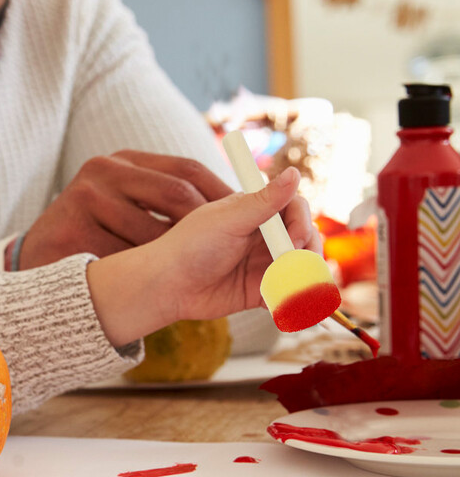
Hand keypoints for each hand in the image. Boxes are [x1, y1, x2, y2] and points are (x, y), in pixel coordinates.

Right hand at [18, 150, 234, 268]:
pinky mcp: (74, 226)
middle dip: (206, 225)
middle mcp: (105, 169)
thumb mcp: (123, 204)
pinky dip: (142, 269)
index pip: (186, 169)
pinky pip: (127, 254)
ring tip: (185, 268)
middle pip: (176, 193)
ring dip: (174, 253)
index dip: (220, 193)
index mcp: (124, 161)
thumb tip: (229, 207)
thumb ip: (162, 201)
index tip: (243, 217)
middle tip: (228, 249)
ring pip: (154, 229)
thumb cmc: (93, 234)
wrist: (37, 259)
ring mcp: (88, 196)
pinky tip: (147, 278)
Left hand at [88, 167, 319, 345]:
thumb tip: (295, 173)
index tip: (295, 238)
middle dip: (309, 251)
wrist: (166, 286)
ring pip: (300, 266)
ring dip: (306, 276)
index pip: (295, 207)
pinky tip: (288, 304)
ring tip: (298, 288)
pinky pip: (287, 293)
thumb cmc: (190, 246)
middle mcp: (262, 235)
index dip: (301, 221)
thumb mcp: (228, 220)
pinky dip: (294, 298)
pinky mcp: (260, 290)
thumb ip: (264, 202)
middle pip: (304, 237)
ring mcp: (262, 263)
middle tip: (297, 264)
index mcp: (254, 211)